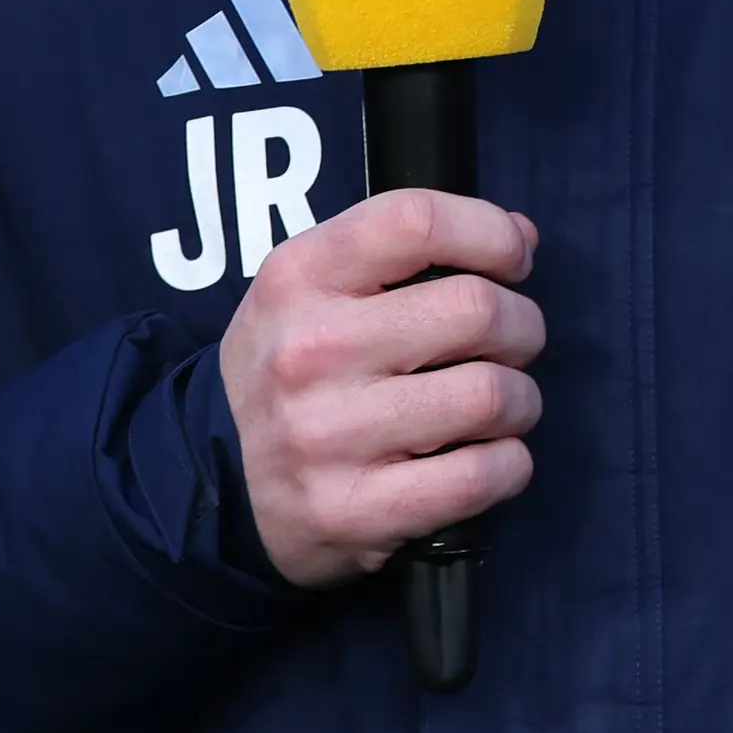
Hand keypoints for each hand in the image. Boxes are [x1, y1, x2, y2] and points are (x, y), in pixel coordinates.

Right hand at [217, 189, 545, 587]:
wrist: (210, 485)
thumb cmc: (291, 371)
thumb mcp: (316, 289)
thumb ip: (410, 250)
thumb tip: (521, 236)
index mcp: (299, 278)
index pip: (418, 220)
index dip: (490, 233)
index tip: (511, 262)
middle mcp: (309, 351)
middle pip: (477, 309)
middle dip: (522, 327)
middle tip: (511, 347)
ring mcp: (328, 437)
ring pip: (491, 395)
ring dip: (520, 401)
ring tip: (500, 408)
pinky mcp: (351, 511)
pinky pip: (480, 476)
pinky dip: (510, 465)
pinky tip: (491, 458)